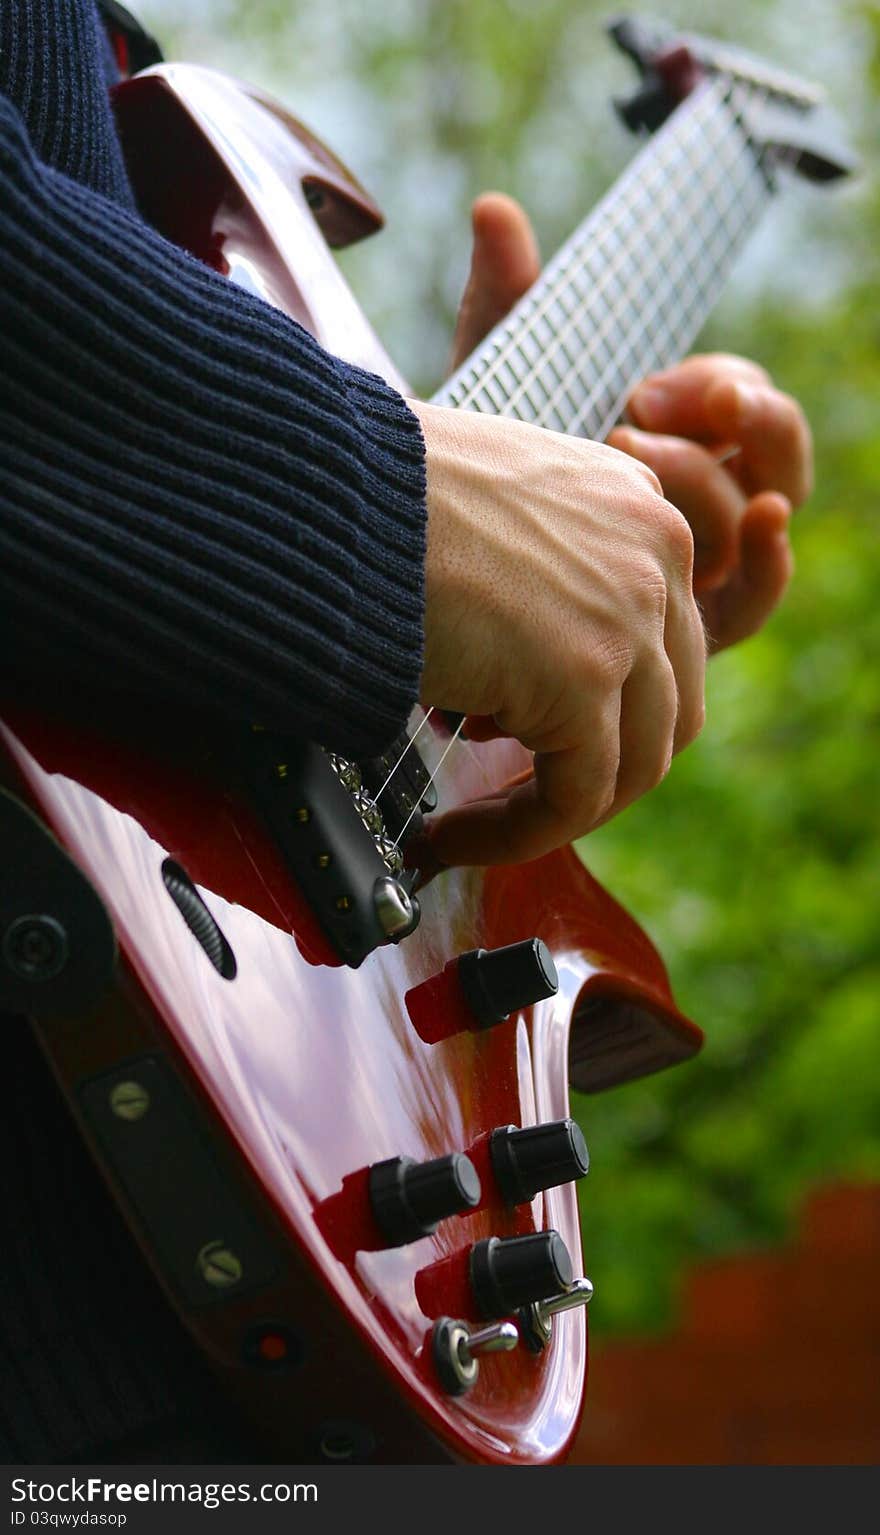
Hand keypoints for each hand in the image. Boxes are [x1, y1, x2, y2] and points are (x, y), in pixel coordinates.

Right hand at [412, 397, 705, 866]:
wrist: (324, 490)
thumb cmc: (371, 496)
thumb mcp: (490, 515)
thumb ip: (533, 575)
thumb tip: (516, 662)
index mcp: (634, 504)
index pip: (658, 638)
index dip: (600, 707)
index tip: (519, 739)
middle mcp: (655, 551)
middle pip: (666, 705)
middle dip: (596, 766)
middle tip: (515, 791)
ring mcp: (631, 614)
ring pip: (635, 763)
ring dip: (556, 811)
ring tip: (476, 826)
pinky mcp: (583, 676)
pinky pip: (574, 796)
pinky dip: (516, 834)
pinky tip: (452, 835)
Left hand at [450, 194, 810, 652]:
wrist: (452, 574)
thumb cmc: (485, 483)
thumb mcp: (494, 391)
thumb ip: (504, 302)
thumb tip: (492, 208)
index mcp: (674, 426)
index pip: (736, 392)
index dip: (716, 381)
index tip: (646, 381)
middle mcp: (699, 488)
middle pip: (772, 444)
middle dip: (741, 416)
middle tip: (653, 404)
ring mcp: (702, 555)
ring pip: (765, 505)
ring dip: (710, 477)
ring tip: (629, 455)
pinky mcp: (693, 624)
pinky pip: (762, 593)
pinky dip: (772, 559)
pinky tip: (760, 525)